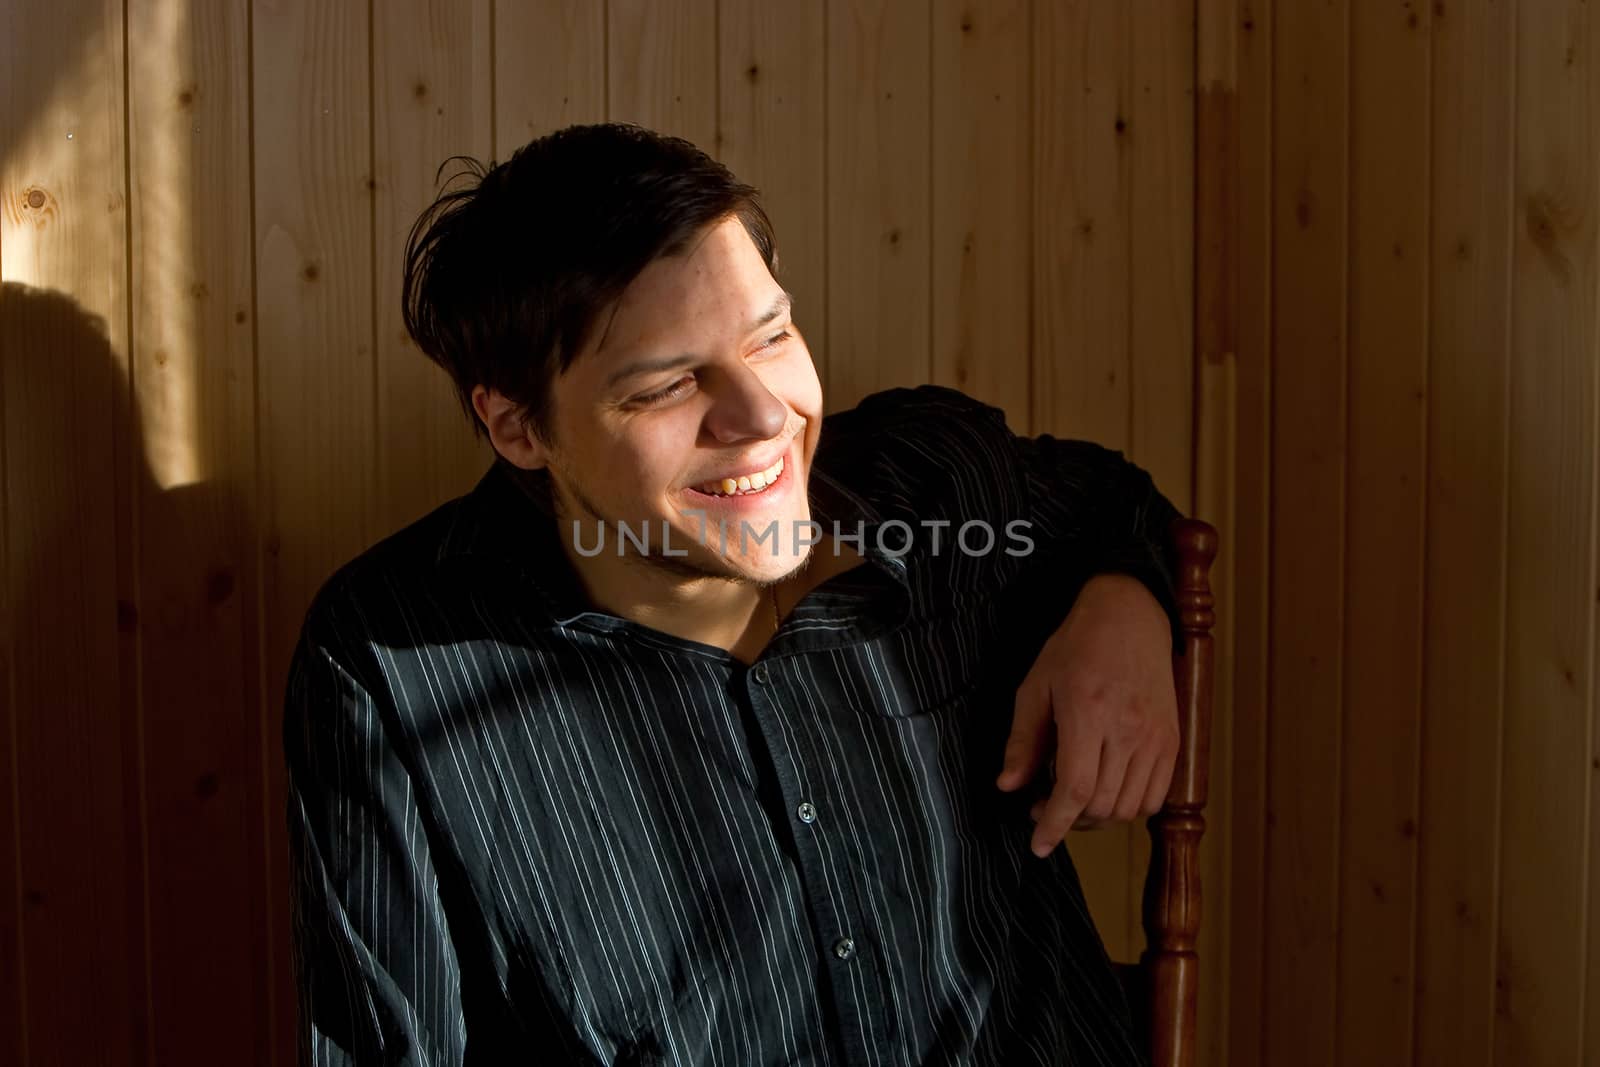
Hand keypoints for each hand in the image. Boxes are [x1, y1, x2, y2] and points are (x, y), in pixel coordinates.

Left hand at [995, 573, 1178, 857]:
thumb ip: (1022, 740)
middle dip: (1068, 819)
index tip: (1037, 845)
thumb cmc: (1077, 647)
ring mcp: (1156, 738)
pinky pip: (1155, 797)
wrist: (1130, 617)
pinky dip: (1129, 806)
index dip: (1054, 824)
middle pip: (1101, 805)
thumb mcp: (1036, 686)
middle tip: (1043, 804)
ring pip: (1128, 808)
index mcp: (1088, 713)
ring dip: (1098, 816)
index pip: (1075, 790)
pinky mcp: (1173, 741)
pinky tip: (1107, 790)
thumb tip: (1008, 786)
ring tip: (1074, 797)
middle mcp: (1128, 730)